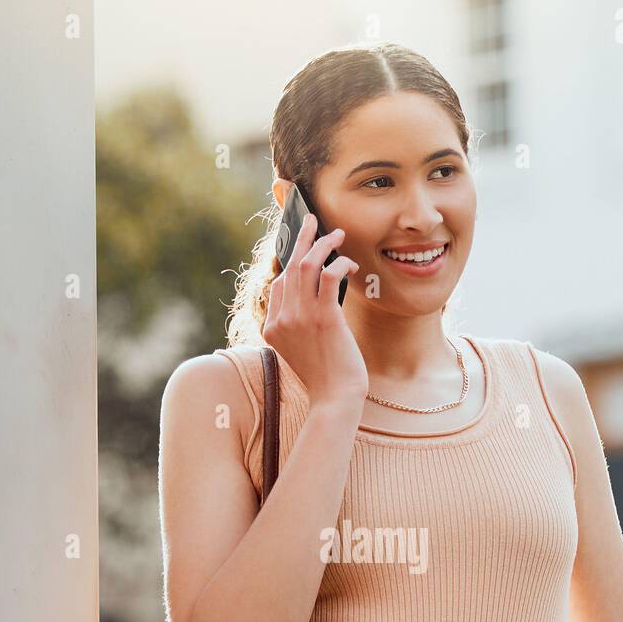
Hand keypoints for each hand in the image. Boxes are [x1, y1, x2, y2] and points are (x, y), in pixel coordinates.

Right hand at [263, 212, 366, 412]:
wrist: (334, 400)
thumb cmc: (325, 380)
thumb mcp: (302, 352)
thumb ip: (299, 327)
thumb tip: (316, 300)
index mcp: (272, 329)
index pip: (278, 286)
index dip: (291, 264)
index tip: (304, 250)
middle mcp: (282, 320)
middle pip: (288, 268)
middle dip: (302, 240)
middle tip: (313, 221)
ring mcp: (300, 319)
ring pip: (306, 266)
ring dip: (322, 244)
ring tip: (336, 234)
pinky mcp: (324, 318)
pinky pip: (327, 276)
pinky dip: (338, 263)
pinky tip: (349, 264)